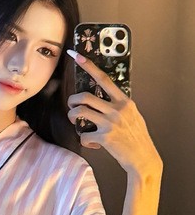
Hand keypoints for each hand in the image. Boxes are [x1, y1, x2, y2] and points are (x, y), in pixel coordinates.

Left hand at [66, 50, 162, 176]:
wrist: (143, 159)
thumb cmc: (137, 138)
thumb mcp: (133, 116)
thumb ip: (120, 106)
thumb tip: (104, 100)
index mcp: (125, 102)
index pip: (104, 79)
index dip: (89, 66)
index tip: (77, 56)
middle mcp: (117, 109)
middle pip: (85, 96)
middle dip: (73, 100)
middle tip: (72, 106)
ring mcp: (111, 123)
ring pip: (80, 112)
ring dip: (73, 116)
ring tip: (76, 121)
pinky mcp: (105, 138)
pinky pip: (84, 135)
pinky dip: (84, 140)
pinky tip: (92, 143)